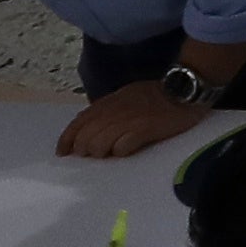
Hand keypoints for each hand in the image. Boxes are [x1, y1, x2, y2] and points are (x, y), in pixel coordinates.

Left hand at [57, 76, 208, 162]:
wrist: (182, 90)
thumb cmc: (155, 94)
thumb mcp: (124, 96)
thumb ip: (107, 109)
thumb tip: (92, 126)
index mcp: (106, 103)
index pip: (77, 124)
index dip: (66, 140)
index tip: (63, 152)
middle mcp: (112, 113)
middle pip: (84, 138)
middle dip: (84, 150)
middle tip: (92, 155)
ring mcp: (126, 122)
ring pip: (98, 145)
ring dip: (101, 153)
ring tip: (109, 153)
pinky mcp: (142, 131)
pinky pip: (121, 148)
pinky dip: (120, 152)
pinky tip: (125, 151)